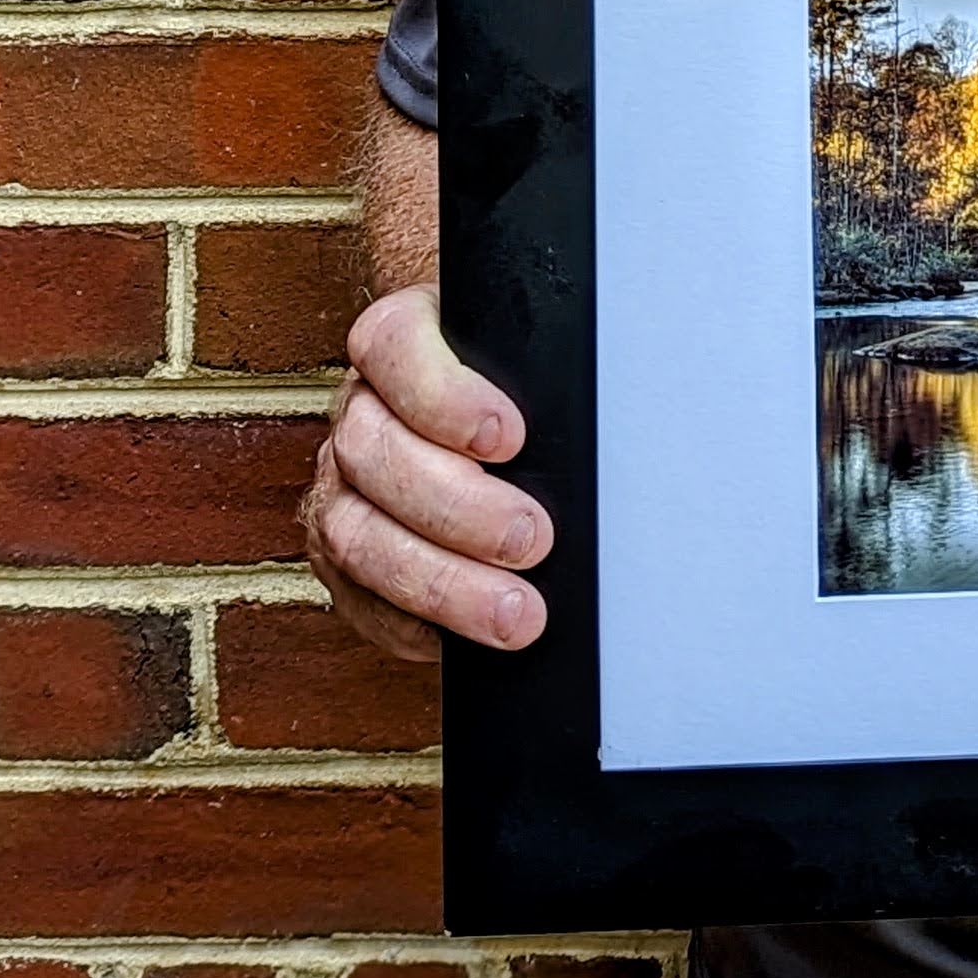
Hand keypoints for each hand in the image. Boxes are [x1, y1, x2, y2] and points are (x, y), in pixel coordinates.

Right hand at [303, 283, 551, 660]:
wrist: (485, 411)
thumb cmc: (521, 382)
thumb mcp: (534, 352)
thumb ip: (553, 368)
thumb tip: (635, 399)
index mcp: (400, 341)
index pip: (393, 347)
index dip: (443, 395)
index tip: (509, 436)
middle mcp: (360, 410)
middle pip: (373, 451)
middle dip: (457, 506)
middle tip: (533, 537)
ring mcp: (342, 484)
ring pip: (357, 532)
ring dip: (439, 580)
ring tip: (515, 610)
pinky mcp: (344, 554)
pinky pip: (358, 597)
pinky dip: (409, 622)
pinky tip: (464, 637)